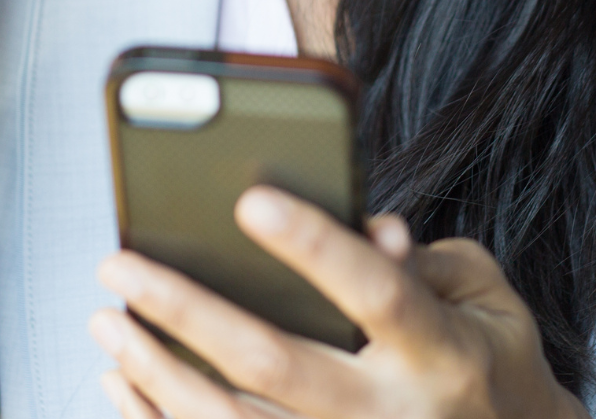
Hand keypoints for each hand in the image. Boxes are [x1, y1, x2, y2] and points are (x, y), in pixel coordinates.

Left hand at [90, 186, 589, 418]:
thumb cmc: (488, 362)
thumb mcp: (486, 299)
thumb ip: (424, 259)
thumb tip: (369, 229)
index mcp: (441, 353)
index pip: (375, 293)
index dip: (315, 246)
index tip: (250, 199)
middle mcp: (390, 415)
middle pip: (275, 363)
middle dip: (187, 311)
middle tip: (121, 266)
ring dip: (158, 372)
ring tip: (108, 321)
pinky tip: (123, 383)